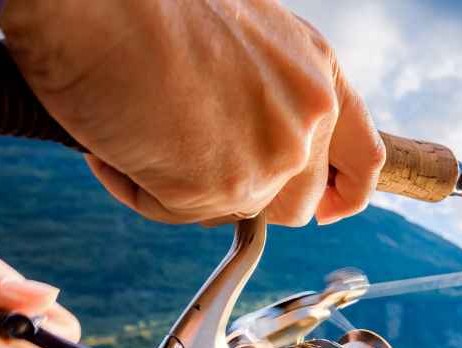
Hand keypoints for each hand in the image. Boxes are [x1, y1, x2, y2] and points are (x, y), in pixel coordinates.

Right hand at [0, 0, 384, 226]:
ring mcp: (272, 156)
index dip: (345, 193)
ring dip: (189, 189)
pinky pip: (179, 213)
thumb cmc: (152, 9)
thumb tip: (250, 141)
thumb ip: (269, 96)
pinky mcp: (224, 188)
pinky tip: (118, 143)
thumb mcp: (243, 41)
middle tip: (196, 161)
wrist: (98, 6)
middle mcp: (307, 117)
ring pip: (235, 213)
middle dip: (251, 196)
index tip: (327, 210)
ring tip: (145, 132)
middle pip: (298, 203)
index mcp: (318, 74)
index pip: (363, 158)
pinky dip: (141, 188)